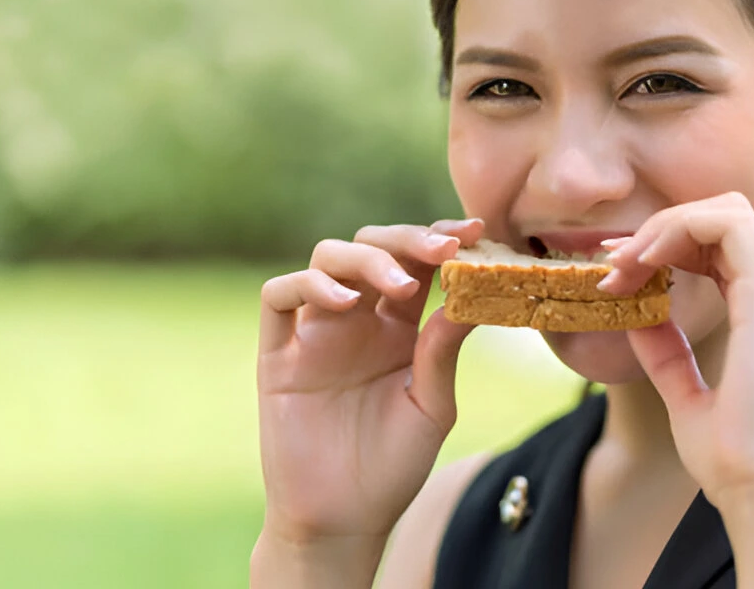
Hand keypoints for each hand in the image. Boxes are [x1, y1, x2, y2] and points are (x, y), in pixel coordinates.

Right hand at [255, 218, 483, 546]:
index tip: (474, 233)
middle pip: (373, 246)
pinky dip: (308, 286)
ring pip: (327, 258)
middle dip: (408, 238)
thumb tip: (468, 295)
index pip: (417, 264)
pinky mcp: (278, 356)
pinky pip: (279, 298)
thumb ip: (442, 351)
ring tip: (401, 284)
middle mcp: (357, 321)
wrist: (344, 520)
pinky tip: (344, 303)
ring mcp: (315, 333)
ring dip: (366, 258)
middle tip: (443, 248)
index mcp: (398, 328)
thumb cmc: (393, 466)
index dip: (441, 240)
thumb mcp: (432, 406)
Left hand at [599, 192, 753, 510]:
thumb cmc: (732, 459)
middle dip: (662, 229)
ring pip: (726, 211)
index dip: (667, 244)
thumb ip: (666, 351)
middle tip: (613, 262)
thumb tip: (638, 315)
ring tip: (622, 263)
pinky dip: (677, 231)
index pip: (723, 247)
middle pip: (725, 217)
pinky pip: (726, 227)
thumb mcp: (684, 394)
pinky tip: (643, 261)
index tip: (618, 271)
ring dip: (664, 227)